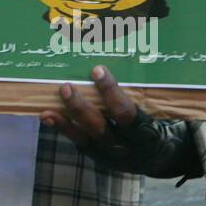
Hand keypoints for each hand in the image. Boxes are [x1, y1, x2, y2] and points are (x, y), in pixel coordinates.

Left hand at [40, 65, 197, 178]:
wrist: (158, 156)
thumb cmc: (156, 122)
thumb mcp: (158, 111)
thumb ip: (142, 91)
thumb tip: (125, 49)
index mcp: (145, 133)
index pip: (126, 113)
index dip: (110, 92)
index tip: (98, 70)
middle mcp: (126, 147)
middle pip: (100, 127)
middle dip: (81, 107)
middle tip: (66, 86)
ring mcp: (109, 153)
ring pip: (85, 136)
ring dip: (67, 117)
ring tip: (49, 104)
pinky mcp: (95, 154)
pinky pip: (77, 140)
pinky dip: (61, 127)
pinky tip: (46, 114)